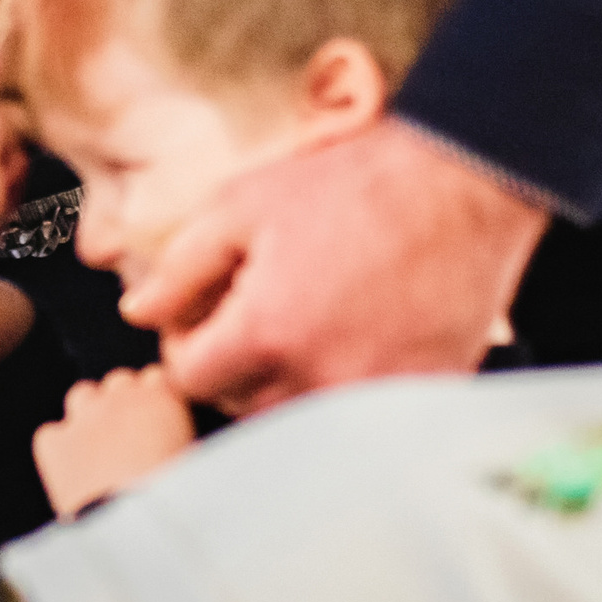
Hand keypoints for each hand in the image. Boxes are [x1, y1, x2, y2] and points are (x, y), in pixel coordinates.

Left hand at [32, 365, 195, 517]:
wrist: (135, 529)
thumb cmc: (177, 502)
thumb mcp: (198, 462)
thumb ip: (185, 438)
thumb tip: (183, 445)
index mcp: (161, 397)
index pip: (156, 377)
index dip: (157, 399)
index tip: (159, 420)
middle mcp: (119, 398)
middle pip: (118, 381)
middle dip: (124, 402)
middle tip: (131, 439)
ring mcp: (82, 418)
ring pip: (81, 396)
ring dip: (90, 414)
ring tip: (100, 450)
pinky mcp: (53, 444)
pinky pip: (50, 434)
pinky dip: (58, 447)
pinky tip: (72, 470)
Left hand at [120, 117, 548, 414]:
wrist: (464, 183)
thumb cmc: (354, 185)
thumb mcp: (242, 207)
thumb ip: (181, 267)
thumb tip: (138, 312)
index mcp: (269, 332)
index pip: (190, 379)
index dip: (183, 347)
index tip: (200, 321)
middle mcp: (322, 377)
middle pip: (240, 404)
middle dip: (230, 367)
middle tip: (248, 317)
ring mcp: (377, 393)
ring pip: (297, 418)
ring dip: (282, 383)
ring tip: (297, 327)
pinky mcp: (421, 394)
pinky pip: (357, 414)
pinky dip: (341, 388)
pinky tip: (349, 338)